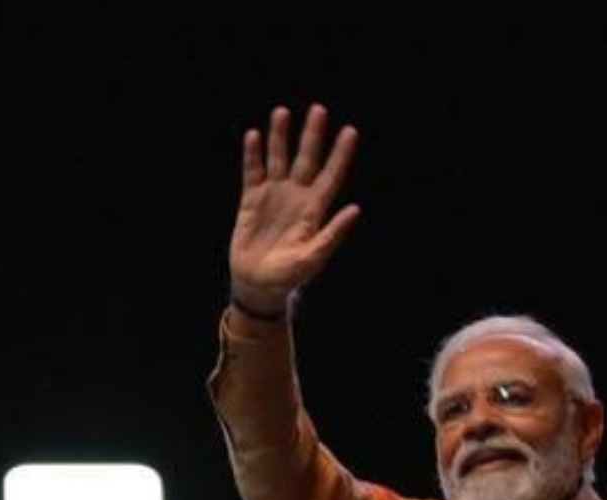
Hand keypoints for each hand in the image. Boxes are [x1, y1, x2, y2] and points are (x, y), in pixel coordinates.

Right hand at [229, 103, 360, 315]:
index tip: (351, 131)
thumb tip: (356, 209)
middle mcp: (296, 196)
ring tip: (282, 112)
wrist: (257, 283)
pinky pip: (253, 171)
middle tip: (319, 109)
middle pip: (306, 159)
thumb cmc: (288, 275)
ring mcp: (274, 194)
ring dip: (281, 136)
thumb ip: (332, 234)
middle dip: (312, 135)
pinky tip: (254, 135)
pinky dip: (253, 154)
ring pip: (279, 158)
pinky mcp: (251, 199)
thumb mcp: (312, 258)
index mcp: (315, 209)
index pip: (332, 175)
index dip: (341, 154)